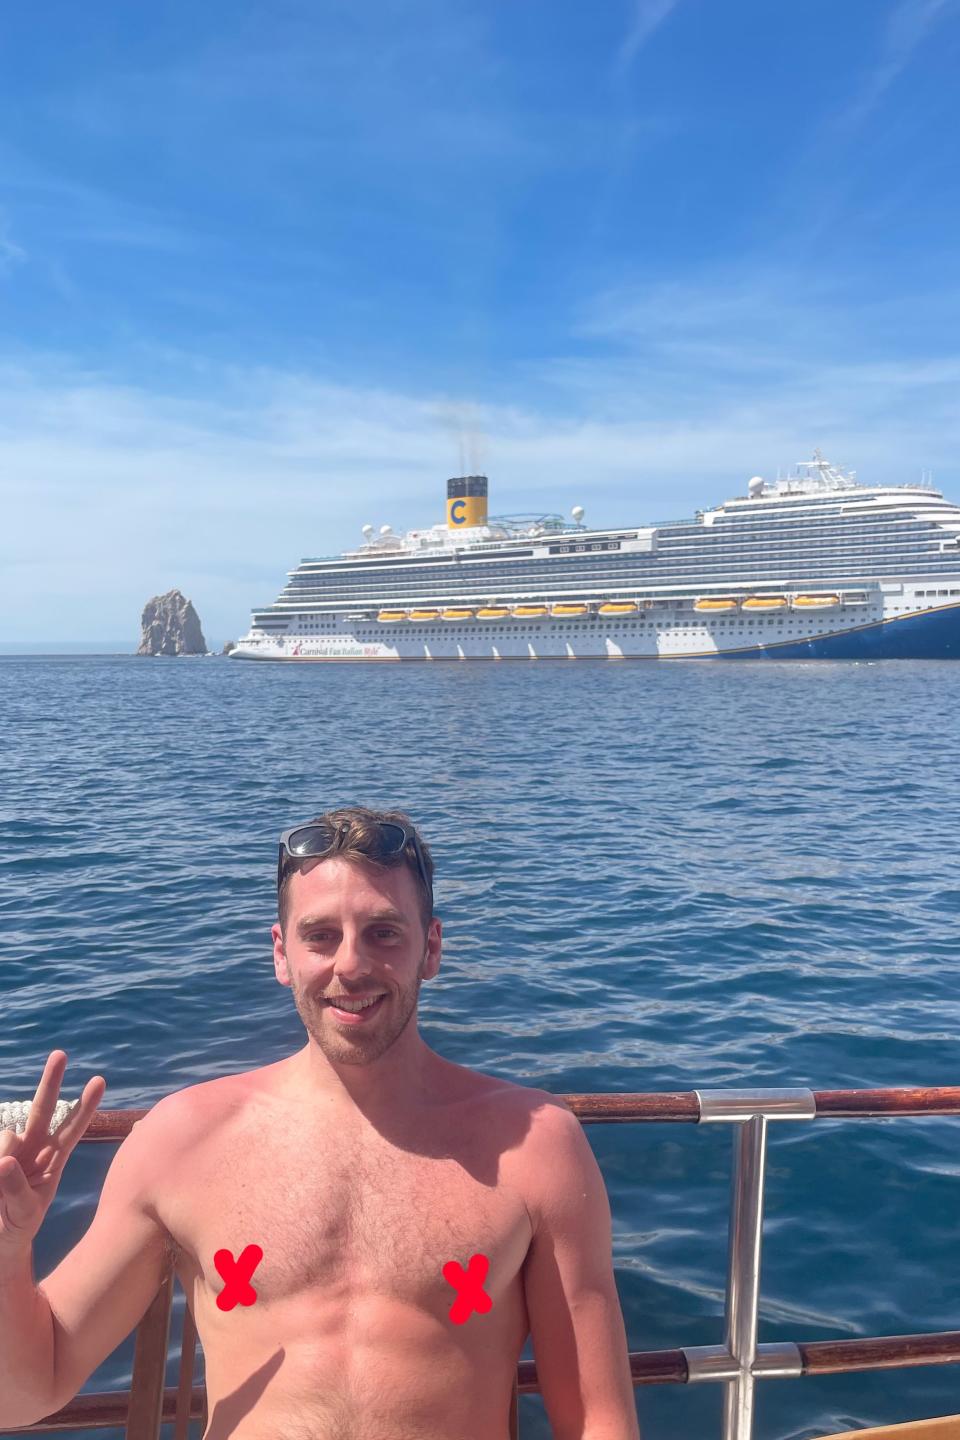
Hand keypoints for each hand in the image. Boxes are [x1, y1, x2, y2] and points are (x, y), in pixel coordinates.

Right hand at [0, 1051, 105, 1252]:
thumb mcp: (24, 1213)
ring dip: (4, 1157)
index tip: (99, 1081)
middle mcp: (32, 1147)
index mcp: (51, 1160)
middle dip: (51, 1081)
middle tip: (61, 1054)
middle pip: (42, 1108)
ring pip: (7, 1136)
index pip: (72, 1129)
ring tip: (0, 1189)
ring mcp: (9, 1149)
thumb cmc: (15, 1224)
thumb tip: (4, 1161)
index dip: (84, 1107)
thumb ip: (17, 1190)